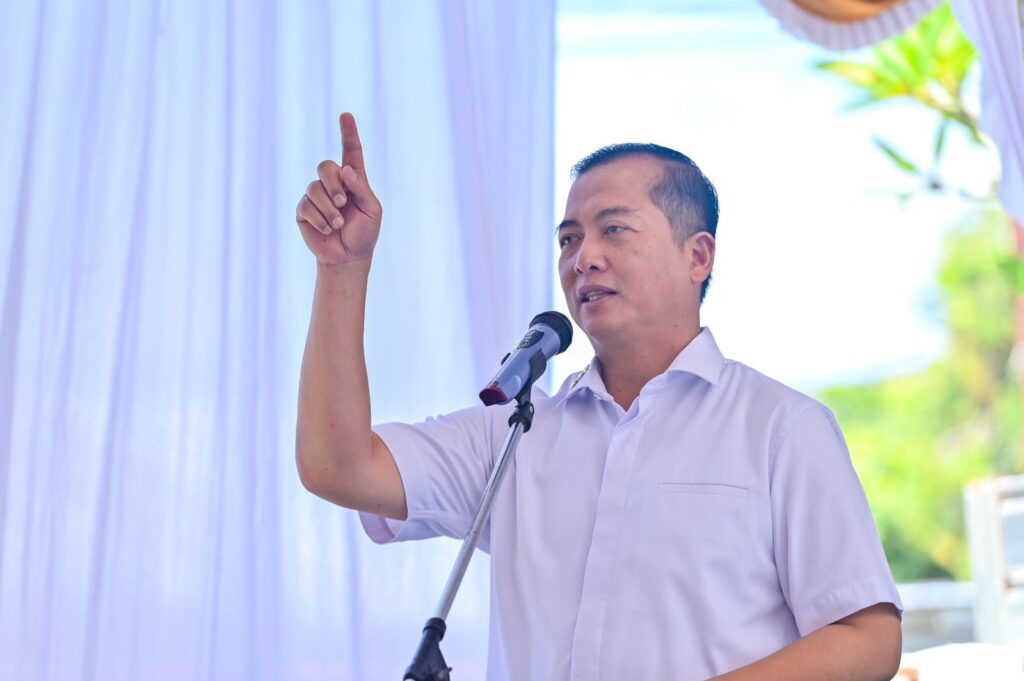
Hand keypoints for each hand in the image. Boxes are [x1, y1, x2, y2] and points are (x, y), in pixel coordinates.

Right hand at [296, 113, 382, 266]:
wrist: (348, 258)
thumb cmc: (364, 234)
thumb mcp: (372, 212)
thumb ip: (362, 189)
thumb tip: (346, 170)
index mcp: (354, 180)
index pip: (351, 152)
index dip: (349, 133)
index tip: (346, 115)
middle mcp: (333, 184)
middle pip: (325, 166)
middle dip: (334, 185)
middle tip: (343, 203)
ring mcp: (316, 196)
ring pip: (314, 187)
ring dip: (329, 208)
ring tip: (338, 223)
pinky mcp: (304, 211)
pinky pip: (306, 205)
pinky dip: (319, 219)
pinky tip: (327, 229)